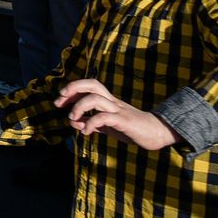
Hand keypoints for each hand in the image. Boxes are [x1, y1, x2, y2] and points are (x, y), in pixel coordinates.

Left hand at [56, 79, 180, 149]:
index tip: (59, 100)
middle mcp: (113, 102)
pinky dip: (90, 123)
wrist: (158, 134)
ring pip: (95, 98)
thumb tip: (73, 122)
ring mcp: (118, 110)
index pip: (89, 86)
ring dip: (78, 107)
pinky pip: (104, 117)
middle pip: (92, 83)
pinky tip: (85, 132)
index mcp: (109, 100)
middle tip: (60, 100)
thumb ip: (91, 123)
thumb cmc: (132, 129)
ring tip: (71, 118)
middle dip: (73, 88)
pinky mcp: (124, 121)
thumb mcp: (108, 126)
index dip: (72, 89)